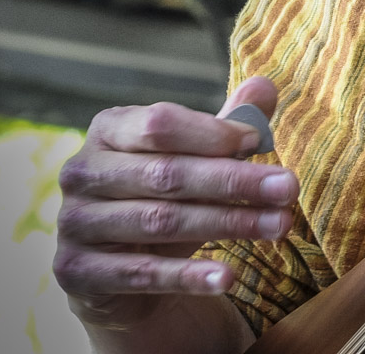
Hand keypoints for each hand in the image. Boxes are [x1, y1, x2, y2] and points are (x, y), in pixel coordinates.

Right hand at [53, 77, 296, 328]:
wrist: (120, 270)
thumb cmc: (164, 197)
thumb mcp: (196, 159)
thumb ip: (227, 125)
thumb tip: (265, 86)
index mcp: (108, 130)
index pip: (160, 124)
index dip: (212, 133)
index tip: (260, 141)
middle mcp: (82, 172)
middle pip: (166, 174)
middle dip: (234, 181)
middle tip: (289, 188)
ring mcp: (75, 223)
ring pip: (161, 222)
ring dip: (227, 224)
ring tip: (280, 227)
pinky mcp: (77, 272)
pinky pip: (141, 274)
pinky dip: (188, 277)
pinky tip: (229, 278)